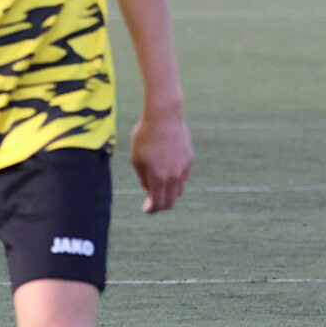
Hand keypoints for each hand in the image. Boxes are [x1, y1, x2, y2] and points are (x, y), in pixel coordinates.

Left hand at [129, 99, 191, 213]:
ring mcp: (184, 168)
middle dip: (160, 204)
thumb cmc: (145, 136)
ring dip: (168, 191)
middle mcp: (174, 176)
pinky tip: (166, 170)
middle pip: (170, 201)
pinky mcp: (189, 159)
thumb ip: (143, 177)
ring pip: (178, 189)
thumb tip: (149, 189)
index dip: (151, 209)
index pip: (158, 203)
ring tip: (157, 184)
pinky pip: (183, 176)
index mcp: (159, 177)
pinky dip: (175, 178)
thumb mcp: (136, 158)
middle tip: (151, 202)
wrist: (164, 117)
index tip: (146, 209)